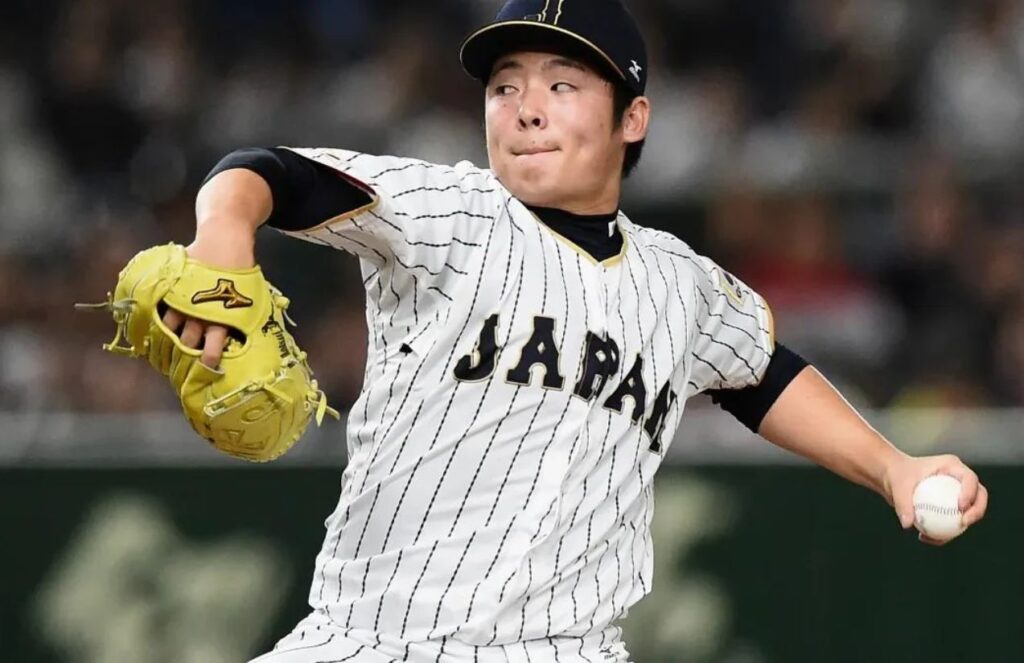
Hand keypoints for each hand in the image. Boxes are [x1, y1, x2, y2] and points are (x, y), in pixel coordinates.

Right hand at [162, 228, 255, 368]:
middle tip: (185, 368)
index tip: (207, 370)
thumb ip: (246, 316)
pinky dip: (159, 322)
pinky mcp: (173, 288)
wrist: (224, 239)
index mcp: (224, 315)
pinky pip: (162, 310)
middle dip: (187, 356)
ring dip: (171, 343)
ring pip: (172, 330)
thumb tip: (253, 339)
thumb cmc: (242, 269)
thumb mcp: (251, 295)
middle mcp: (201, 311)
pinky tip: (157, 333)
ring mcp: (184, 300)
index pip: (214, 346)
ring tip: (168, 355)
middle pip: (190, 342)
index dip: (209, 361)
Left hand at [882, 454, 987, 544]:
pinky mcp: (950, 506)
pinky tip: (927, 538)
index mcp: (951, 466)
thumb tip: (908, 523)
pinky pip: (953, 521)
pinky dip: (945, 532)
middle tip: (964, 523)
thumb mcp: (897, 485)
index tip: (961, 506)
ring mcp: (957, 493)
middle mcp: (958, 479)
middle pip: (979, 495)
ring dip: (961, 527)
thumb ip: (902, 503)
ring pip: (969, 512)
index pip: (969, 478)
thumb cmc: (897, 474)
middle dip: (977, 510)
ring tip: (941, 537)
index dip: (970, 492)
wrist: (892, 477)